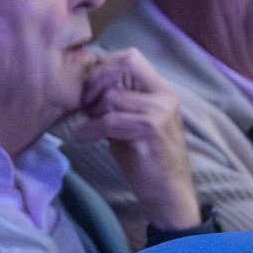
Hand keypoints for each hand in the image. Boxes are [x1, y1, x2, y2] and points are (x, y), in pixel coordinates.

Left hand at [72, 49, 199, 233]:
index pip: (130, 57)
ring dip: (93, 113)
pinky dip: (92, 129)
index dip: (104, 68)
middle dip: (96, 82)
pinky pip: (111, 120)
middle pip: (124, 64)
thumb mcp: (130, 122)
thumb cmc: (147, 160)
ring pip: (112, 95)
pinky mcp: (152, 130)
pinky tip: (83, 138)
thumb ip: (117, 101)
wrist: (168, 194)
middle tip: (84, 105)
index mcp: (162, 91)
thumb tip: (84, 83)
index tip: (89, 91)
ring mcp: (162, 112)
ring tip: (88, 128)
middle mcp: (166, 96)